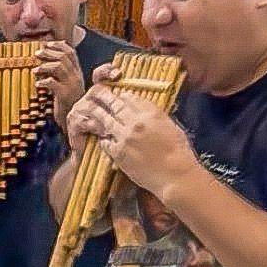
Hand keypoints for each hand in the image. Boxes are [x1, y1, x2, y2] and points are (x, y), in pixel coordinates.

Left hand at [35, 41, 84, 129]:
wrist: (76, 123)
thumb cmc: (67, 105)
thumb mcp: (66, 87)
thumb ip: (60, 75)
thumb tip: (45, 63)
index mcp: (77, 73)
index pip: (71, 52)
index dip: (58, 46)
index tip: (46, 45)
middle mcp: (76, 77)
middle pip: (64, 57)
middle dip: (48, 53)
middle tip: (36, 54)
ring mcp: (72, 86)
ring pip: (59, 67)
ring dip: (44, 66)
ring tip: (35, 70)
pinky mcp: (65, 96)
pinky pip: (53, 83)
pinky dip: (43, 81)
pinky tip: (37, 84)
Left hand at [67, 84, 198, 197]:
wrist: (175, 175)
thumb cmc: (178, 152)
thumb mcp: (170, 126)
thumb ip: (155, 116)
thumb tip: (144, 111)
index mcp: (152, 113)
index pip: (131, 97)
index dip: (122, 96)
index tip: (118, 95)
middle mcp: (136, 122)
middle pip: (115, 105)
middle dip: (104, 97)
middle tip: (95, 91)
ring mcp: (125, 137)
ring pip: (105, 120)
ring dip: (96, 113)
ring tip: (87, 108)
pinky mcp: (118, 153)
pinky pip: (105, 142)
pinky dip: (102, 138)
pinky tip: (100, 137)